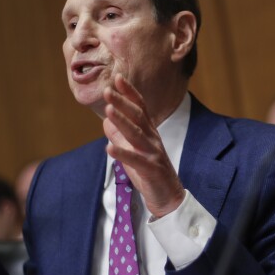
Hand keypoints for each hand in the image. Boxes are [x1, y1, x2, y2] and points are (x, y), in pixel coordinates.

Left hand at [103, 74, 184, 217]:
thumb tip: (105, 122)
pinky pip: (136, 161)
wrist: (168, 197)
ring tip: (109, 111)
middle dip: (123, 102)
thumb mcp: (132, 151)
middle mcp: (152, 139)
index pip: (139, 108)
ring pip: (136, 135)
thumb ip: (120, 136)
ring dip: (122, 122)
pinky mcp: (152, 170)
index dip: (129, 92)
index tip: (117, 78)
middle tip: (108, 90)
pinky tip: (109, 149)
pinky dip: (123, 154)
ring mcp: (153, 153)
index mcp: (149, 132)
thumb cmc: (149, 172)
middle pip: (137, 117)